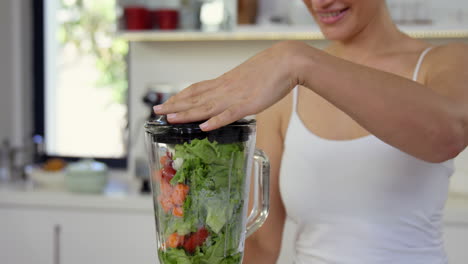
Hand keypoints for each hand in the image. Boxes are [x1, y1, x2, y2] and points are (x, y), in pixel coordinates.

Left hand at [153, 41, 306, 130]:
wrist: (287, 62)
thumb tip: (229, 97)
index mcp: (225, 82)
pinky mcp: (248, 104)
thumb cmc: (270, 70)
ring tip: (170, 119)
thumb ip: (235, 89)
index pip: (196, 89)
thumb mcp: (247, 79)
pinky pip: (229, 114)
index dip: (180, 97)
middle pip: (195, 98)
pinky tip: (203, 127)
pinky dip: (215, 121)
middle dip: (175, 106)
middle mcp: (225, 89)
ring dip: (187, 113)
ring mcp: (235, 97)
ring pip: (206, 106)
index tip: (167, 102)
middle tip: (157, 111)